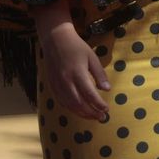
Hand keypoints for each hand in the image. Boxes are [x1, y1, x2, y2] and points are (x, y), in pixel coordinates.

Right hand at [34, 3, 109, 120]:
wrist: (55, 40)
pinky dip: (71, 109)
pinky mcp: (52, 86)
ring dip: (82, 113)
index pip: (89, 94)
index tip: (107, 110)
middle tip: (102, 118)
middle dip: (91, 113)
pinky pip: (61, 101)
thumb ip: (99, 74)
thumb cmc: (76, 47)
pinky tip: (80, 111)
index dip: (98, 104)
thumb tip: (107, 89)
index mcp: (77, 73)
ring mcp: (57, 84)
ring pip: (69, 105)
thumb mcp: (92, 57)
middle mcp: (65, 81)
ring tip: (93, 117)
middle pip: (78, 103)